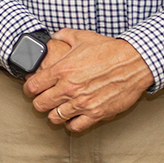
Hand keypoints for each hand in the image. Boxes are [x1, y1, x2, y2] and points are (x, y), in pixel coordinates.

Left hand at [24, 28, 153, 131]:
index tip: (31, 89)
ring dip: (54, 114)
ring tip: (58, 109)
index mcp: (61, 70)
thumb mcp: (82, 37)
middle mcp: (69, 88)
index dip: (28, 89)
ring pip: (55, 117)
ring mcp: (83, 102)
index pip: (32, 86)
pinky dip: (71, 124)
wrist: (135, 61)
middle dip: (39, 102)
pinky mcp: (97, 113)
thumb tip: (53, 36)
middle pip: (40, 105)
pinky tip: (73, 117)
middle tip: (43, 100)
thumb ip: (63, 36)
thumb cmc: (109, 49)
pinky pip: (75, 126)